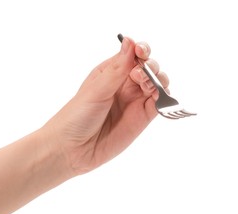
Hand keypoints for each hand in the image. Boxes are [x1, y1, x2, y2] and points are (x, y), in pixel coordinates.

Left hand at [43, 36, 169, 175]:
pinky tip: (160, 97)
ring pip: (157, 84)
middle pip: (149, 68)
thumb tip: (130, 41)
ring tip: (148, 86)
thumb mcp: (97, 89)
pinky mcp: (142, 119)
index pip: (133, 55)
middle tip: (140, 76)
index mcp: (112, 72)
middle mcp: (125, 85)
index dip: (141, 50)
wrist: (72, 149)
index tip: (142, 51)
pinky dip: (165, 99)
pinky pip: (158, 105)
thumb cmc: (77, 116)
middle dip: (151, 67)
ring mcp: (135, 102)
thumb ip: (117, 69)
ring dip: (159, 80)